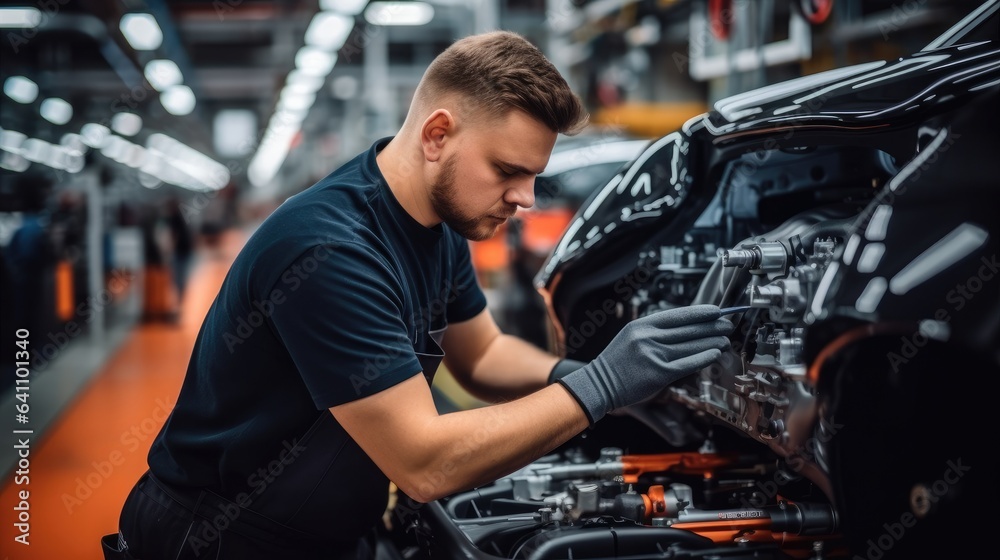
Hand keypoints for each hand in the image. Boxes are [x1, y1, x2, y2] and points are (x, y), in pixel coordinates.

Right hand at [556, 305, 731, 423]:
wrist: (599, 384)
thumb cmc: (618, 363)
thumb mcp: (632, 337)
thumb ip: (656, 332)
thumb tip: (687, 329)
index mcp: (641, 325)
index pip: (678, 315)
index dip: (700, 312)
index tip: (717, 311)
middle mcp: (648, 337)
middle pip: (688, 329)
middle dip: (712, 326)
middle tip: (728, 325)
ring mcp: (653, 355)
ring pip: (690, 345)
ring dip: (712, 342)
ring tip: (725, 340)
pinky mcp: (658, 374)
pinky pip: (687, 364)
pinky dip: (703, 358)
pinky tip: (714, 354)